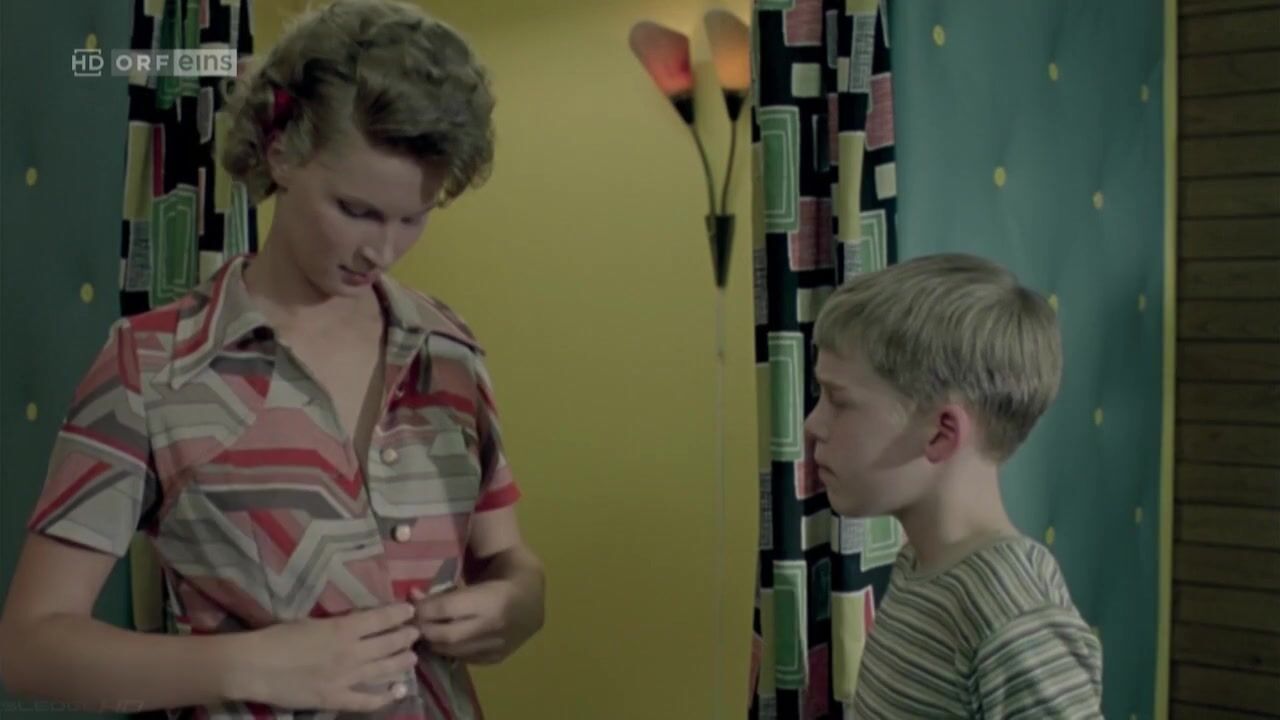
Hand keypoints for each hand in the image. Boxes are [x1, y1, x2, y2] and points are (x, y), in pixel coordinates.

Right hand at [227, 603, 420, 711]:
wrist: (255, 666)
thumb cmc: (279, 638)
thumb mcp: (313, 622)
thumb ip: (340, 624)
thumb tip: (360, 623)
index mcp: (344, 629)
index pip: (381, 619)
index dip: (399, 615)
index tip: (410, 612)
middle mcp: (351, 653)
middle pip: (388, 644)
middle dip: (405, 638)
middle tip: (415, 634)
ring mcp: (346, 678)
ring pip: (384, 670)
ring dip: (400, 663)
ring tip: (411, 658)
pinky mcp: (336, 699)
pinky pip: (367, 701)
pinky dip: (384, 697)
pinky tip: (396, 692)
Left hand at [410, 580, 537, 664]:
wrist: (533, 592)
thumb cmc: (502, 573)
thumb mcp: (478, 571)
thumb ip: (445, 585)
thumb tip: (412, 595)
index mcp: (492, 600)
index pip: (446, 608)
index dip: (423, 608)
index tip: (410, 605)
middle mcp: (494, 626)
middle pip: (446, 635)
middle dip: (424, 629)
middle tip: (411, 622)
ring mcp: (497, 646)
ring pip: (452, 651)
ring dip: (433, 642)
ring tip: (424, 630)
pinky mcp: (496, 658)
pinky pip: (464, 658)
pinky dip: (449, 649)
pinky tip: (444, 639)